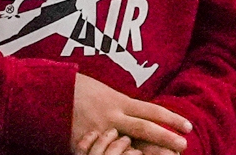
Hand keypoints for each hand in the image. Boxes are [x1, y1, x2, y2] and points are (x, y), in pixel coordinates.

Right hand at [72, 73, 190, 152]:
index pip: (151, 111)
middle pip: (144, 129)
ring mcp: (99, 131)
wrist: (48, 91)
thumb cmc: (76, 87)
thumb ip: (120, 104)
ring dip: (148, 154)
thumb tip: (138, 113)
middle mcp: (112, 116)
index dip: (170, 118)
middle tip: (185, 145)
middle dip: (166, 138)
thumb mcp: (102, 91)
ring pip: (128, 146)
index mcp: (118, 101)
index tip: (188, 126)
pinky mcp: (85, 144)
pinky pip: (106, 154)